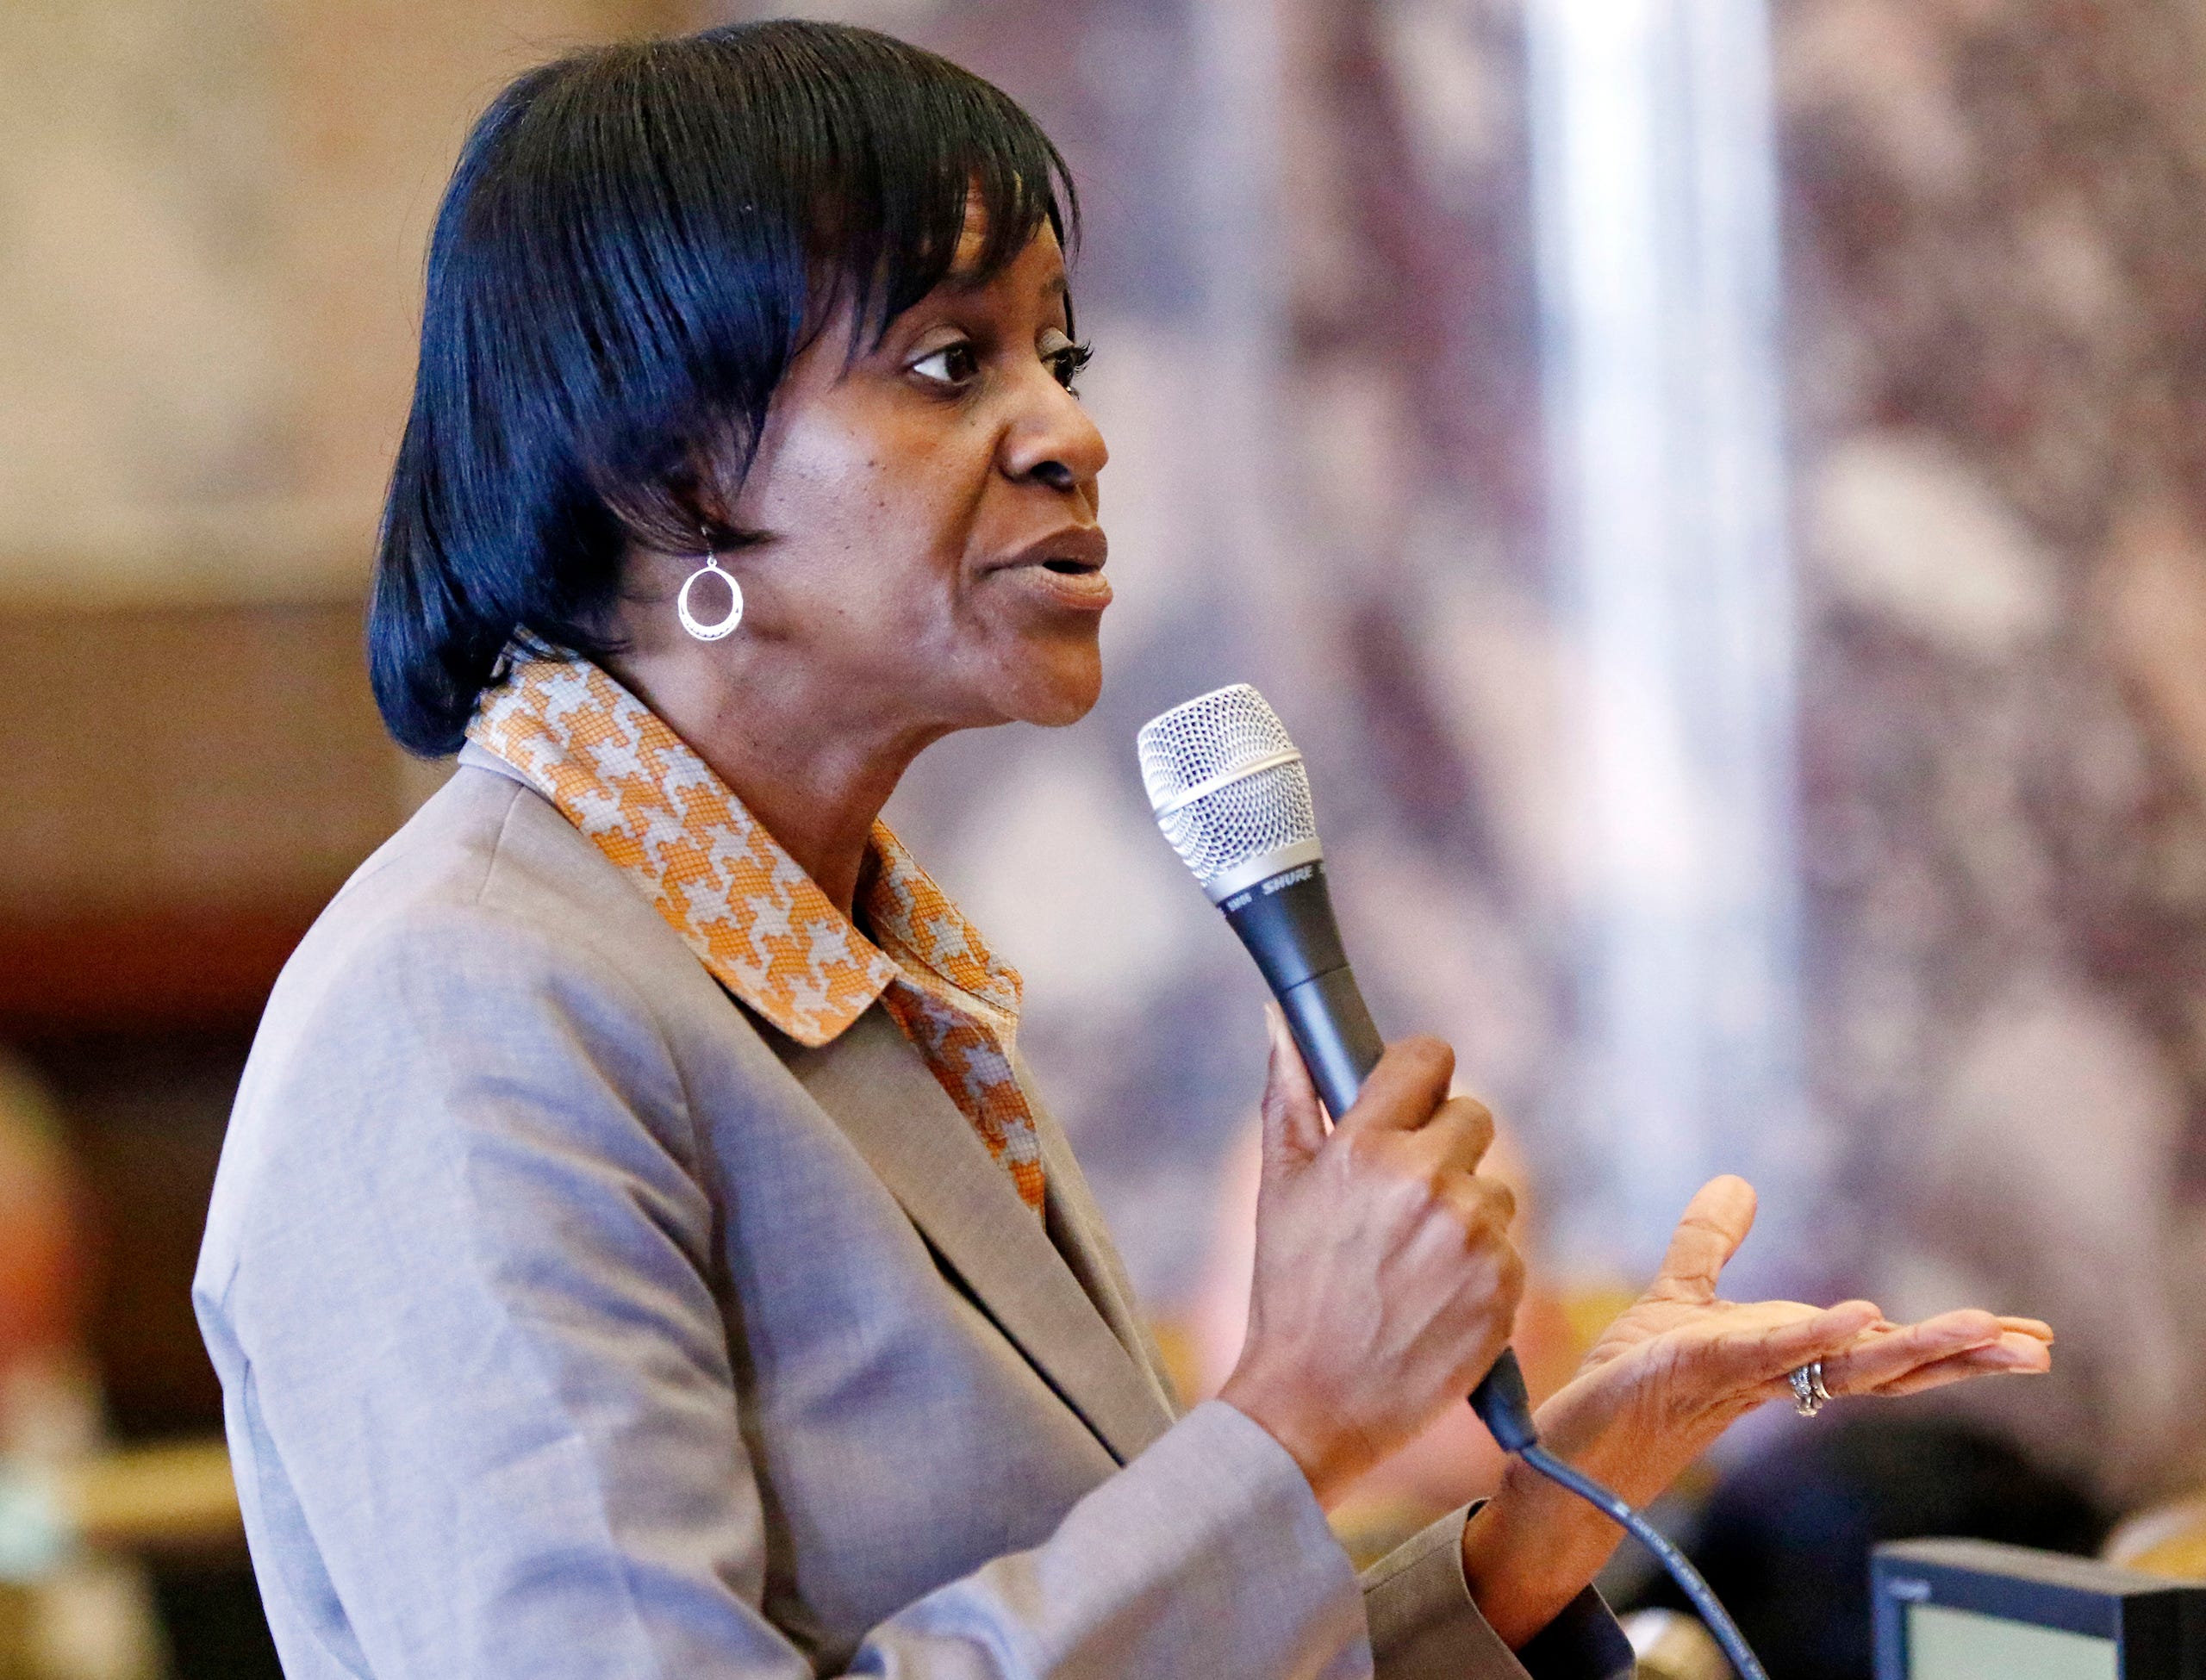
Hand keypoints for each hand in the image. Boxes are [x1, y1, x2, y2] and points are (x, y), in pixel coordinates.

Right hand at [1220, 1009, 1523, 1509]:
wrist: (1315, 1403)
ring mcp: (1472, 1235)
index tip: (1411, 1098)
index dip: (1419, 1075)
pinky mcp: (1505, 1285)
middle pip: (1473, 1116)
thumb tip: (1283, 1024)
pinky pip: (1509, 1246)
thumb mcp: (1277, 1188)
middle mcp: (1425, 1181)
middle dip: (1443, 1146)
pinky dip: (1480, 1266)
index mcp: (1365, 1147)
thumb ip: (1288, 1096)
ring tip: (1412, 1261)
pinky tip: (1435, 1295)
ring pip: (1494, 1188)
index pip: (1427, 1059)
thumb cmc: (1290, 1291)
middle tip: (1405, 1196)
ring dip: (1464, 1212)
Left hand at [1460, 1175, 2052, 1646]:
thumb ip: (1711, 1244)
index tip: (2030, 1336)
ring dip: (1914, 1347)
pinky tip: (1857, 1319)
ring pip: (1844, 1366)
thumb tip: (1739, 1183)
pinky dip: (1813, 1337)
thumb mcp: (1679, 1297)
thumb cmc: (1632, 1379)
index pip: (1887, 1350)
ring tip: (1979, 1328)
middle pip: (1888, 1366)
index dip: (1955, 1343)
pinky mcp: (1694, 1368)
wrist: (1572, 1441)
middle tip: (2037, 1347)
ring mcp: (1741, 1375)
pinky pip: (1766, 1354)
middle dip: (1963, 1356)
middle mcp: (1780, 1374)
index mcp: (1791, 1356)